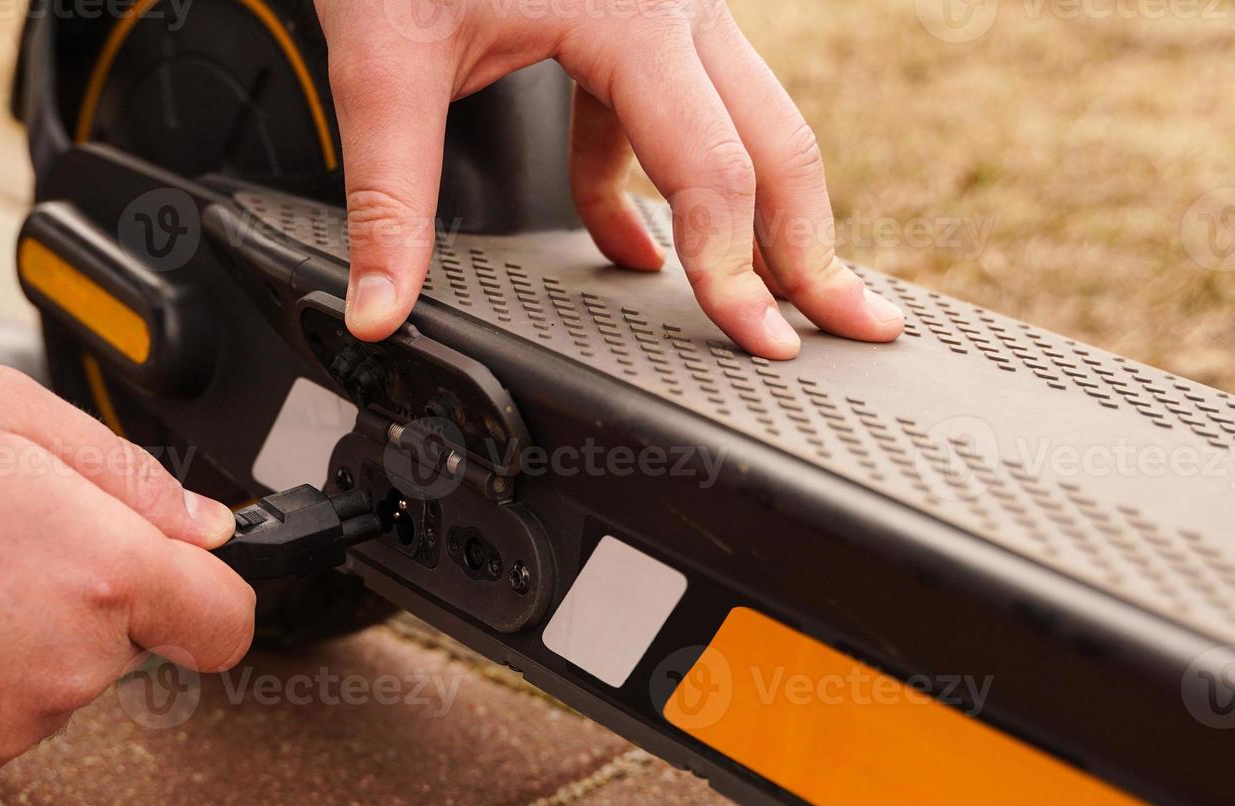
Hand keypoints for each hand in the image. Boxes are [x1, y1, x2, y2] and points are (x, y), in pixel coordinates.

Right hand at [0, 365, 253, 805]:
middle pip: (122, 644)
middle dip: (77, 598)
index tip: (181, 584)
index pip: (224, 621)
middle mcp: (65, 665)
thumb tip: (205, 524)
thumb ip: (129, 470)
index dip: (205, 593)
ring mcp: (5, 733)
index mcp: (98, 569)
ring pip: (48, 688)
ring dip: (9, 645)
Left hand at [315, 0, 907, 358]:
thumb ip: (389, 194)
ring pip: (740, 127)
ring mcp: (666, 9)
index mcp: (633, 14)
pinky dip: (658, 186)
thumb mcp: (387, 60)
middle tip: (855, 327)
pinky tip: (634, 249)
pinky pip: (670, 115)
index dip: (738, 270)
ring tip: (775, 298)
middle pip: (774, 145)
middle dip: (812, 249)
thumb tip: (380, 305)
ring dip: (754, 219)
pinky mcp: (636, 19)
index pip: (713, 169)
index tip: (761, 344)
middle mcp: (675, 4)